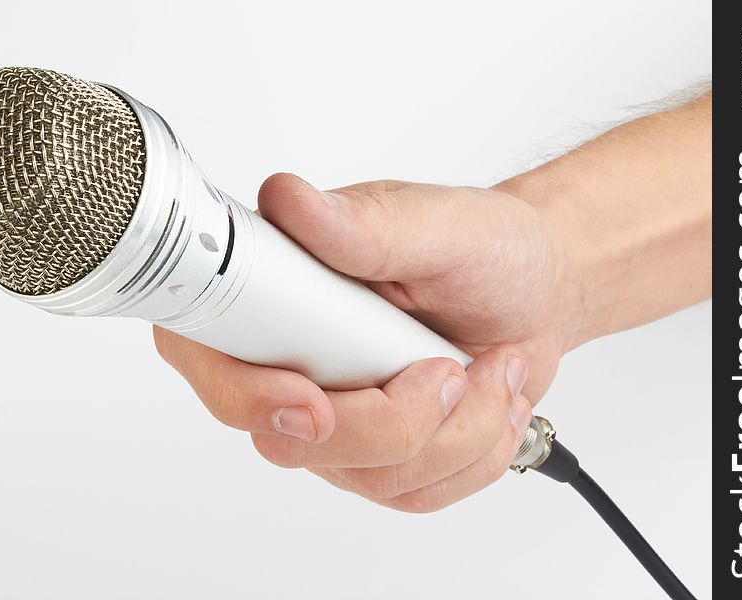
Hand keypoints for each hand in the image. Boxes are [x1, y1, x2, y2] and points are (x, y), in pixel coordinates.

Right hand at [153, 173, 579, 511]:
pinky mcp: (376, 459)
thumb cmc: (480, 249)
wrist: (533, 292)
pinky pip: (413, 493)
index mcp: (275, 293)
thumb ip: (362, 225)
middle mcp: (289, 364)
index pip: (208, 356)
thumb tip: (286, 199)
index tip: (311, 398)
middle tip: (448, 368)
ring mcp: (331, 420)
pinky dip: (473, 453)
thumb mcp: (436, 225)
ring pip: (366, 475)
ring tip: (488, 370)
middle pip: (288, 441)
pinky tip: (487, 400)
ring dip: (454, 430)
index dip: (245, 393)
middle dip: (390, 421)